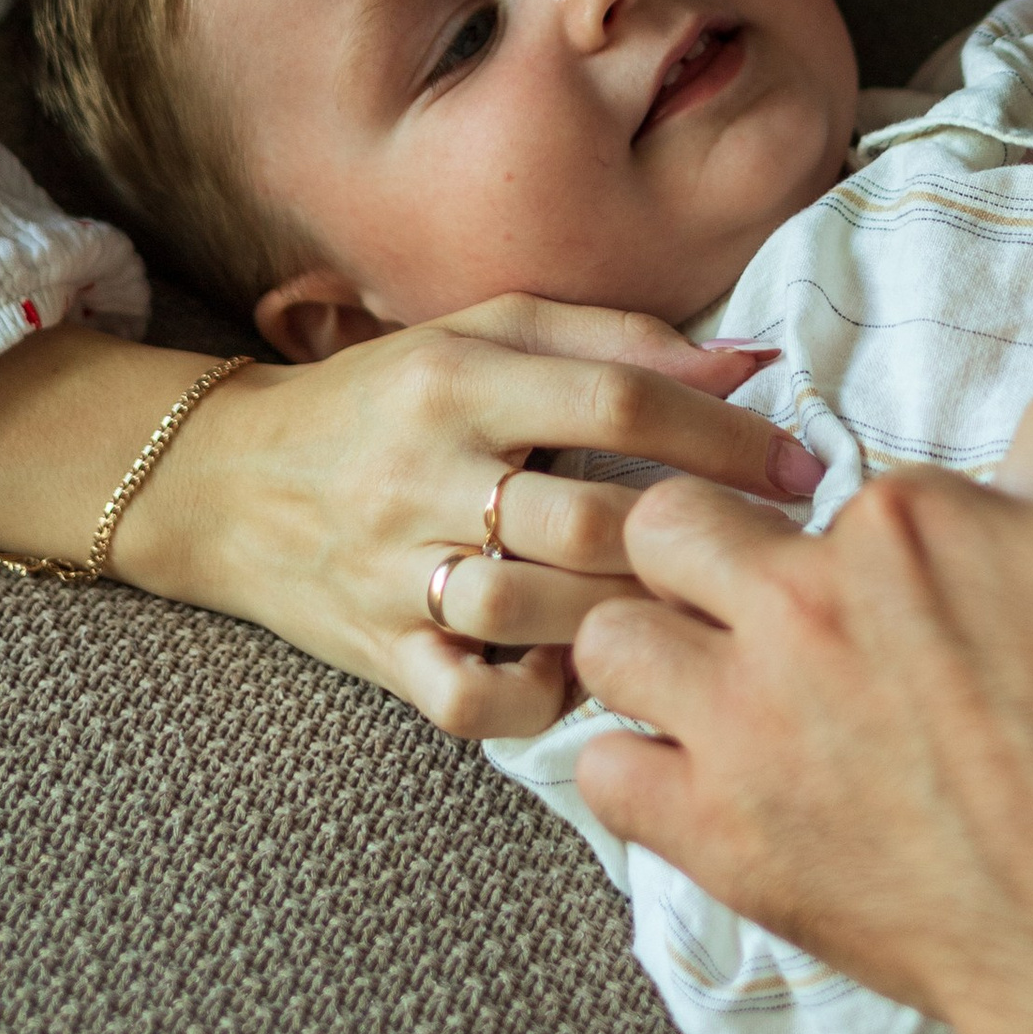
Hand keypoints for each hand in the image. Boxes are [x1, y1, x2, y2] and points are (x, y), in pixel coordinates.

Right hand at [0, 299, 820, 742]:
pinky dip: (541, 696)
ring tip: (716, 618)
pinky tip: (590, 674)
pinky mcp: (378, 653)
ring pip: (542, 611)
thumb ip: (617, 339)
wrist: (228, 481)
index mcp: (457, 380)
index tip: (803, 465)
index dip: (724, 437)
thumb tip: (754, 360)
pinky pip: (473, 700)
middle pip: (591, 517)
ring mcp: (397, 572)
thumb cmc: (388, 395)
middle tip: (789, 557)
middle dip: (705, 541)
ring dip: (640, 621)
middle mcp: (423, 473)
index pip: (615, 404)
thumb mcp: (486, 333)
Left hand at [572, 217, 1032, 1033]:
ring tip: (743, 687)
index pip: (818, 480)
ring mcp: (752, 733)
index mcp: (908, 519)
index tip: (940, 593)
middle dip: (712, 555)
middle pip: (672, 528)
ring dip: (660, 653)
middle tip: (795, 615)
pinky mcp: (729, 848)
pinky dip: (641, 770)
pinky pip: (606, 777)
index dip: (867, 531)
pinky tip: (717, 778)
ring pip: (614, 641)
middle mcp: (803, 609)